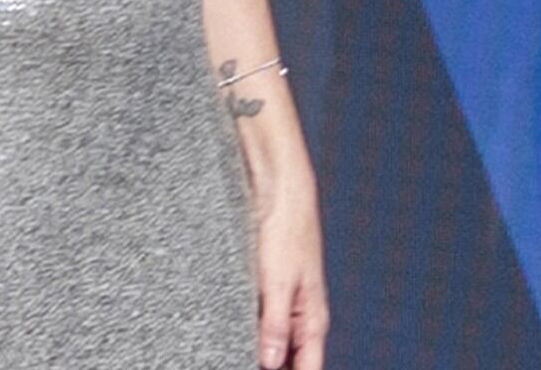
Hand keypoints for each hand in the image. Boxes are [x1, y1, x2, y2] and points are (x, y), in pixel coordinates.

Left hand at [245, 132, 326, 369]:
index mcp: (312, 319)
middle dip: (272, 369)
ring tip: (230, 356)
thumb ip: (275, 325)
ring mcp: (283, 307)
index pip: (309, 369)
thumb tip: (272, 364)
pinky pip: (259, 326)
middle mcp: (300, 317)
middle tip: (237, 363)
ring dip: (258, 355)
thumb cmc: (287, 228)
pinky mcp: (266, 294)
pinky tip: (228, 343)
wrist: (279, 189)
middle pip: (291, 363)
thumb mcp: (278, 281)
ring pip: (273, 347)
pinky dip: (248, 339)